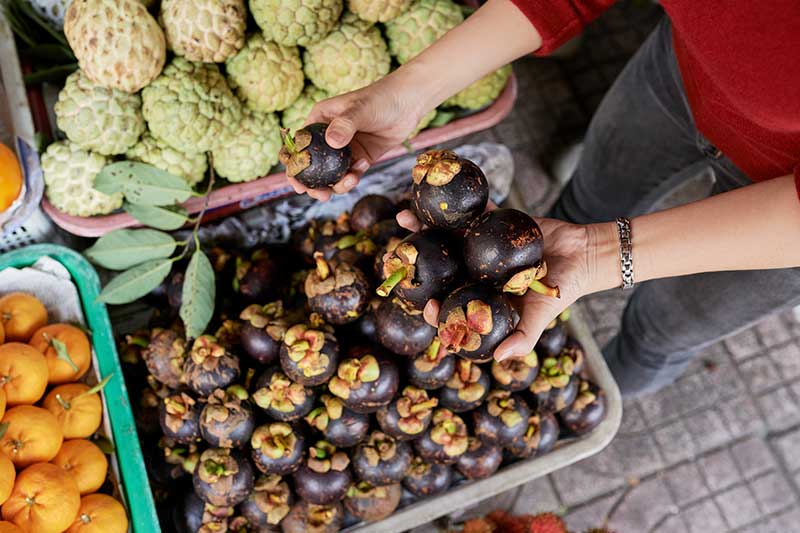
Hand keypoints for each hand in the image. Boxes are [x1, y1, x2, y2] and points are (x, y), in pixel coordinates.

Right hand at [290, 77, 424, 201]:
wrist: (408, 103)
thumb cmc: (381, 98)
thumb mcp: (360, 109)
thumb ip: (345, 125)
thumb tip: (332, 143)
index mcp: (319, 120)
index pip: (298, 145)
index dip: (293, 165)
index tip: (297, 182)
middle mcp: (328, 136)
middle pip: (313, 166)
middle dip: (314, 185)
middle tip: (321, 196)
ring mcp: (345, 149)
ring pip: (332, 175)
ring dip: (337, 185)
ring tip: (350, 181)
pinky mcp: (361, 158)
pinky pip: (351, 175)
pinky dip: (354, 177)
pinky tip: (363, 165)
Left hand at [397, 209, 598, 360]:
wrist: (582, 255)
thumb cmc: (562, 292)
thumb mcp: (541, 318)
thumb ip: (522, 338)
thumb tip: (500, 359)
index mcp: (480, 299)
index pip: (451, 307)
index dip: (435, 309)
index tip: (428, 305)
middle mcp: (474, 273)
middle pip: (439, 270)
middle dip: (416, 263)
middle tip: (394, 256)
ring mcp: (480, 248)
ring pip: (447, 239)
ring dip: (424, 229)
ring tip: (403, 218)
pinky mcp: (490, 223)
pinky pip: (470, 213)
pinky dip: (455, 205)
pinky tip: (434, 195)